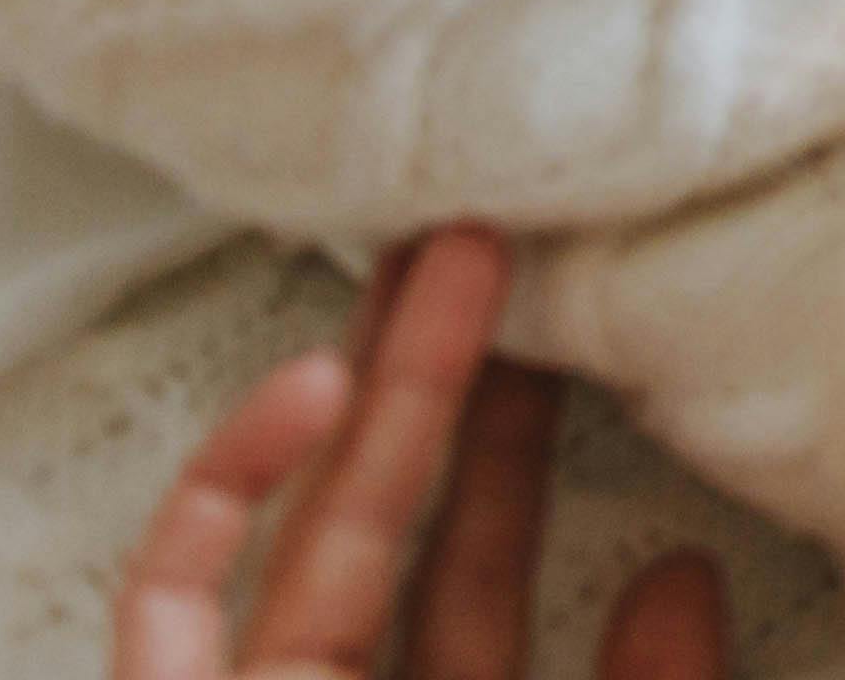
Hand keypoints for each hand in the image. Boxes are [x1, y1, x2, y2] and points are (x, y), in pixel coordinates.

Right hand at [117, 229, 726, 679]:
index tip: (551, 340)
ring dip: (365, 391)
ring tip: (450, 251)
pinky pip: (164, 607)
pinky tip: (315, 383)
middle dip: (436, 382)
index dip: (504, 467)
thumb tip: (680, 571)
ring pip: (301, 534)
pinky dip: (218, 493)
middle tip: (488, 237)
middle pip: (385, 533)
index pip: (467, 594)